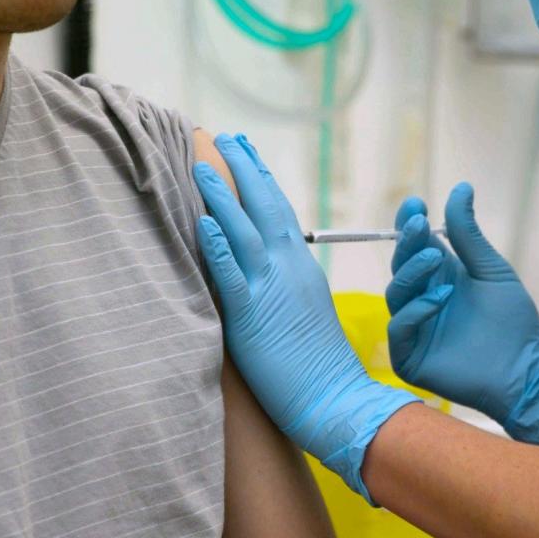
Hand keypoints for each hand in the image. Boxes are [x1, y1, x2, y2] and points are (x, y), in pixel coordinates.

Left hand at [193, 134, 418, 502]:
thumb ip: (283, 285)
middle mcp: (289, 269)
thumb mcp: (304, 311)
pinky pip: (233, 275)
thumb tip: (260, 271)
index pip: (280, 211)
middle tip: (226, 138)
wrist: (336, 399)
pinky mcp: (253, 317)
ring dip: (222, 196)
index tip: (247, 152)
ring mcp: (272, 290)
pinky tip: (204, 223)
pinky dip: (218, 247)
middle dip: (244, 169)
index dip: (261, 180)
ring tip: (201, 166)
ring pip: (244, 231)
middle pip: (265, 207)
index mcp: (301, 267)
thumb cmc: (319, 365)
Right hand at [385, 183, 538, 446]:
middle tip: (418, 224)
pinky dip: (416, 310)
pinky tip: (440, 298)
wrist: (527, 367)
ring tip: (438, 262)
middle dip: (407, 244)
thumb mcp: (490, 268)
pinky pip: (399, 328)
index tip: (414, 203)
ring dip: (412, 274)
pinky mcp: (410, 357)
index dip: (407, 225)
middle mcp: (421, 300)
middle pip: (400, 266)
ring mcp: (414, 329)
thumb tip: (461, 187)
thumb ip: (468, 233)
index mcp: (439, 278)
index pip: (413, 247)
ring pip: (395, 294)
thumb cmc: (513, 320)